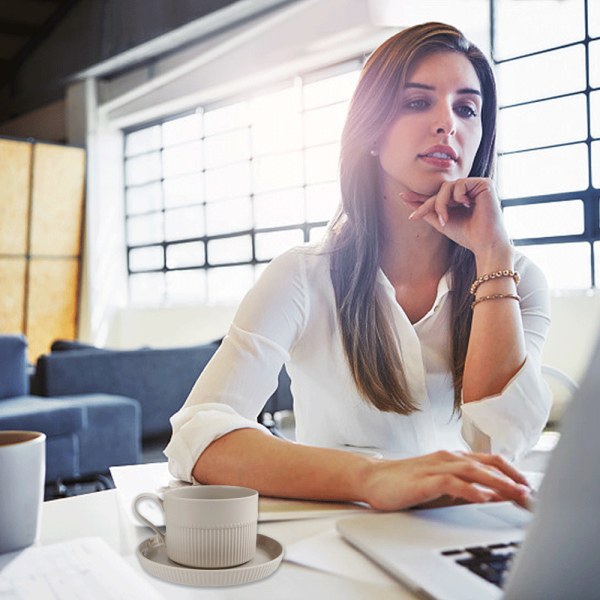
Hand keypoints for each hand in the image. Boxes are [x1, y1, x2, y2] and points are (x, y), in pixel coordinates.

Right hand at [362, 450, 530, 510]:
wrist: (373, 479)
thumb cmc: (406, 484)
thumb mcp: (441, 486)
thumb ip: (465, 487)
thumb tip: (495, 496)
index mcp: (454, 458)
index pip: (491, 461)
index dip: (514, 473)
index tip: (532, 489)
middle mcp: (448, 458)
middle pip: (488, 465)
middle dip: (513, 480)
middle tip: (533, 496)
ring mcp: (436, 467)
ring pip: (474, 471)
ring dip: (499, 483)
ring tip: (518, 495)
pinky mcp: (424, 480)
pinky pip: (452, 483)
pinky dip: (470, 490)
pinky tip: (484, 498)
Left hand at [401, 178, 511, 259]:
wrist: (484, 244)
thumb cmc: (466, 235)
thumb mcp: (440, 221)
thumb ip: (426, 210)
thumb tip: (405, 198)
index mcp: (461, 197)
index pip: (439, 194)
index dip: (422, 197)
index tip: (402, 197)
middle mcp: (470, 190)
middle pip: (441, 190)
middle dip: (428, 204)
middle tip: (417, 216)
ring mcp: (477, 185)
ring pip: (448, 186)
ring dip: (441, 203)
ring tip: (445, 220)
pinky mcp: (485, 183)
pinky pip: (460, 184)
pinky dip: (456, 196)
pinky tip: (466, 206)